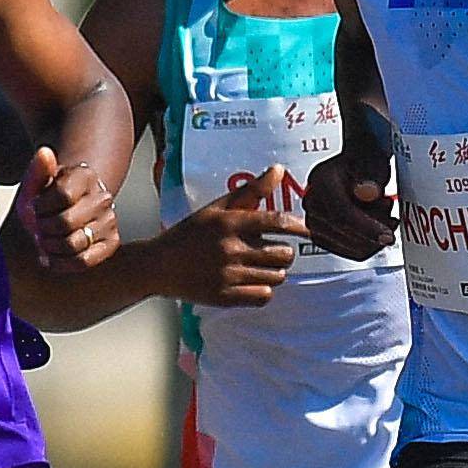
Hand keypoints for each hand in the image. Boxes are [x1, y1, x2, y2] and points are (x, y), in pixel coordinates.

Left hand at [20, 145, 118, 270]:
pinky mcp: (112, 242)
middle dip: (43, 230)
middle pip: (66, 222)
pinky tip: (49, 257)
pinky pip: (84, 261)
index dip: (41, 207)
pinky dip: (61, 263)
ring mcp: (110, 220)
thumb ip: (37, 170)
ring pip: (74, 244)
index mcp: (85, 176)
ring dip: (50, 247)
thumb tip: (45, 152)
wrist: (63, 213)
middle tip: (37, 229)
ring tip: (44, 242)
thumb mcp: (35, 183)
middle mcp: (103, 197)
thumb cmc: (45, 199)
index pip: (62, 196)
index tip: (35, 208)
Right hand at [155, 176, 306, 306]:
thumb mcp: (217, 208)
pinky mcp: (225, 297)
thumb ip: (251, 191)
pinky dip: (263, 291)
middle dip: (284, 252)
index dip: (299, 227)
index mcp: (230, 223)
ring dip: (275, 272)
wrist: (158, 266)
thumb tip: (279, 170)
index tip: (309, 230)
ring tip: (261, 267)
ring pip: (276, 276)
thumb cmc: (190, 234)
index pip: (277, 222)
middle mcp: (230, 248)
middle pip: (283, 253)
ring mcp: (228, 275)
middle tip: (274, 251)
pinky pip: (264, 296)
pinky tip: (252, 282)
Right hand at [306, 149, 397, 260]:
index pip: (342, 213)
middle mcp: (312, 202)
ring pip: (350, 246)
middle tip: (392, 220)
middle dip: (374, 232)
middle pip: (344, 232)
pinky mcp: (323, 237)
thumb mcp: (374, 162)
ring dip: (374, 238)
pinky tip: (378, 230)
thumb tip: (367, 192)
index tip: (387, 235)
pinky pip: (351, 252)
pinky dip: (370, 245)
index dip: (366, 227)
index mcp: (321, 180)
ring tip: (385, 218)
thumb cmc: (364, 162)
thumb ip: (371, 176)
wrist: (357, 167)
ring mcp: (314, 222)